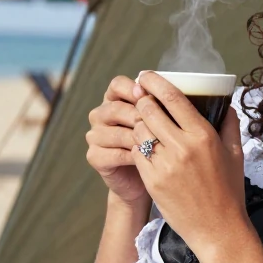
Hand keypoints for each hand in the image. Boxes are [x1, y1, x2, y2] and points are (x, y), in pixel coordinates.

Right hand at [86, 76, 149, 205]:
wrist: (143, 178)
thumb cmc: (155, 143)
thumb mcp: (159, 121)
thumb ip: (159, 106)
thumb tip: (168, 94)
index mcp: (114, 99)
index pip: (117, 85)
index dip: (132, 88)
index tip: (149, 95)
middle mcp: (100, 115)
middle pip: (115, 108)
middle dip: (139, 116)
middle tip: (159, 125)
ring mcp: (94, 136)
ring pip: (115, 133)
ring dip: (138, 138)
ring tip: (158, 144)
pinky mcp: (94, 156)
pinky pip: (114, 154)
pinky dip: (133, 156)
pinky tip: (149, 158)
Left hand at [130, 71, 250, 257]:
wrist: (218, 230)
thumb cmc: (229, 190)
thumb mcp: (235, 154)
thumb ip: (229, 124)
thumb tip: (224, 101)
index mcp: (204, 136)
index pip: (173, 98)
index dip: (155, 82)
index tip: (145, 75)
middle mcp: (183, 147)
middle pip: (149, 110)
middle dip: (141, 101)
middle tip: (139, 97)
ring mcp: (165, 165)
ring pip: (139, 131)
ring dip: (138, 124)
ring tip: (142, 124)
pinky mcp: (152, 181)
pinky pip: (136, 153)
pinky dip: (137, 146)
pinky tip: (143, 146)